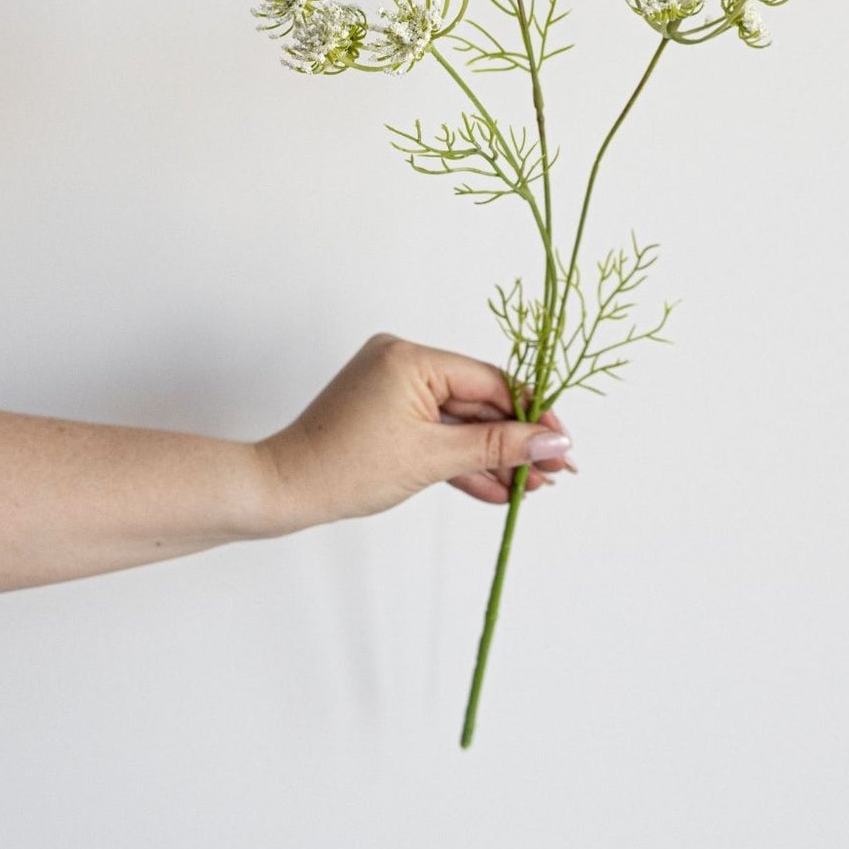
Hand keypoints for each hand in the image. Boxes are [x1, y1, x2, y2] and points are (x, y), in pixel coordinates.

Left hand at [258, 333, 573, 531]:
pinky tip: (497, 489)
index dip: (531, 415)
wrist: (286, 490)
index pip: (490, 382)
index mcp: (413, 357)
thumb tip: (552, 442)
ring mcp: (395, 386)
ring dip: (493, 456)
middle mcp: (404, 361)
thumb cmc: (348, 469)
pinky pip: (436, 431)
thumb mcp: (432, 458)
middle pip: (479, 401)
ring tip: (532, 489)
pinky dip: (461, 460)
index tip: (562, 445)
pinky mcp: (388, 412)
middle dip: (515, 442)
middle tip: (556, 472)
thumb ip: (497, 447)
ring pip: (460, 421)